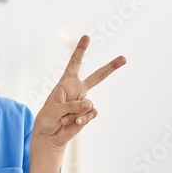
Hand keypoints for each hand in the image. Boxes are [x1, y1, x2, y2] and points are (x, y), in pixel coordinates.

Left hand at [33, 35, 125, 149]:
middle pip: (98, 76)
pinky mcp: (87, 115)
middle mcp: (78, 90)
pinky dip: (81, 120)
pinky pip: (90, 114)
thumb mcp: (54, 110)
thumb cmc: (47, 119)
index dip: (80, 50)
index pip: (75, 63)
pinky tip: (73, 123)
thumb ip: (71, 106)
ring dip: (75, 113)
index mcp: (66, 83)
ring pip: (88, 104)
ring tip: (64, 119)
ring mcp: (84, 103)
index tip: (86, 37)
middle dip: (111, 67)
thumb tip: (89, 105)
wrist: (49, 136)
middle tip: (124, 58)